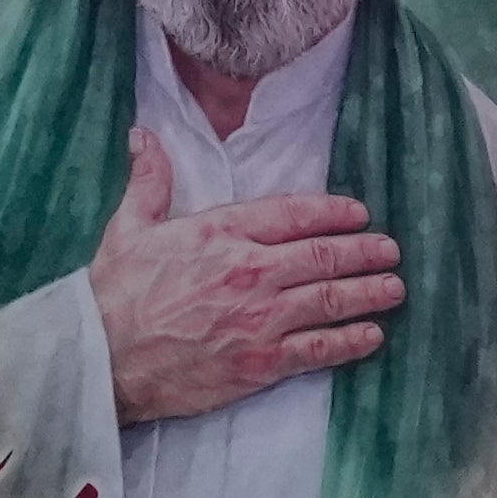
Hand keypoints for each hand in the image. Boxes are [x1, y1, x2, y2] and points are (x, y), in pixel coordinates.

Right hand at [86, 126, 401, 425]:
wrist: (102, 359)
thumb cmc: (113, 295)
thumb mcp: (128, 227)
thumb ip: (149, 180)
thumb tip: (144, 135)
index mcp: (220, 233)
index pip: (293, 213)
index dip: (333, 211)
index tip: (358, 213)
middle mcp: (248, 271)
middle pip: (323, 255)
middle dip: (363, 251)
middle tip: (390, 250)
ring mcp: (259, 319)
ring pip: (330, 300)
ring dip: (368, 293)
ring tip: (394, 288)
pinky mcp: (259, 362)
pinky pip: (317, 349)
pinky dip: (350, 342)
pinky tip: (371, 336)